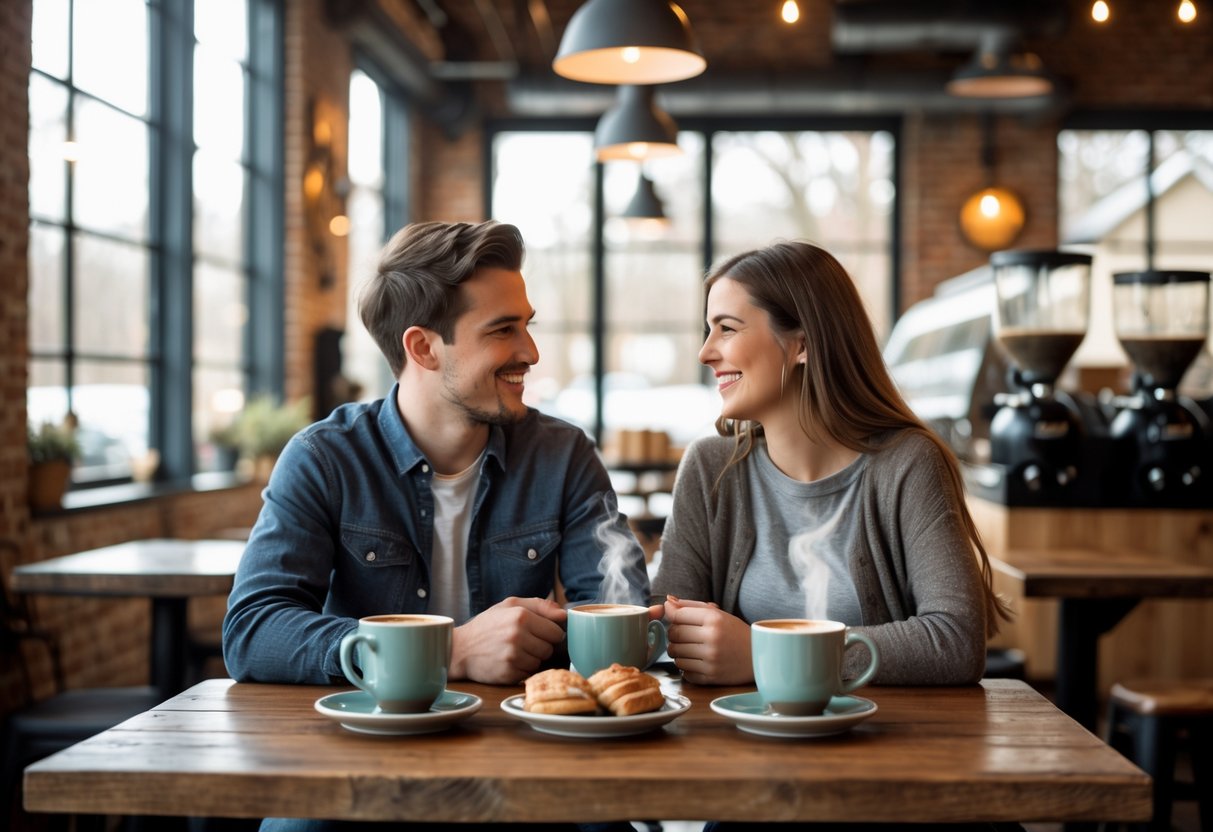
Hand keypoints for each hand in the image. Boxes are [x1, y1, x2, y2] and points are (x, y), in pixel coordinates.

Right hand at [450, 597, 566, 683]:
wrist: (460, 648)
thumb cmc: (487, 624)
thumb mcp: (510, 605)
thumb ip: (539, 605)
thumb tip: (563, 614)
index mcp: (522, 616)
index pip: (556, 631)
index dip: (549, 633)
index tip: (538, 632)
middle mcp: (518, 636)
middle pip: (549, 648)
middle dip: (539, 646)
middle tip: (523, 642)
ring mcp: (513, 656)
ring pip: (539, 662)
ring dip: (530, 658)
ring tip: (513, 651)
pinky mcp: (508, 673)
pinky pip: (528, 674)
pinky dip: (521, 669)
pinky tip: (507, 661)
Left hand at [663, 595, 753, 684]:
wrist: (760, 656)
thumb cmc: (736, 633)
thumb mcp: (718, 614)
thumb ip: (691, 606)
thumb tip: (667, 601)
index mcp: (714, 619)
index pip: (677, 615)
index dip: (673, 618)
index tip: (677, 620)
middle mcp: (712, 638)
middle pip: (674, 634)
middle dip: (674, 635)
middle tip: (683, 635)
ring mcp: (711, 659)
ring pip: (675, 654)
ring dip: (678, 652)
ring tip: (689, 649)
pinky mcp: (711, 676)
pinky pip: (684, 671)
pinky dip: (686, 667)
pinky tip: (697, 661)